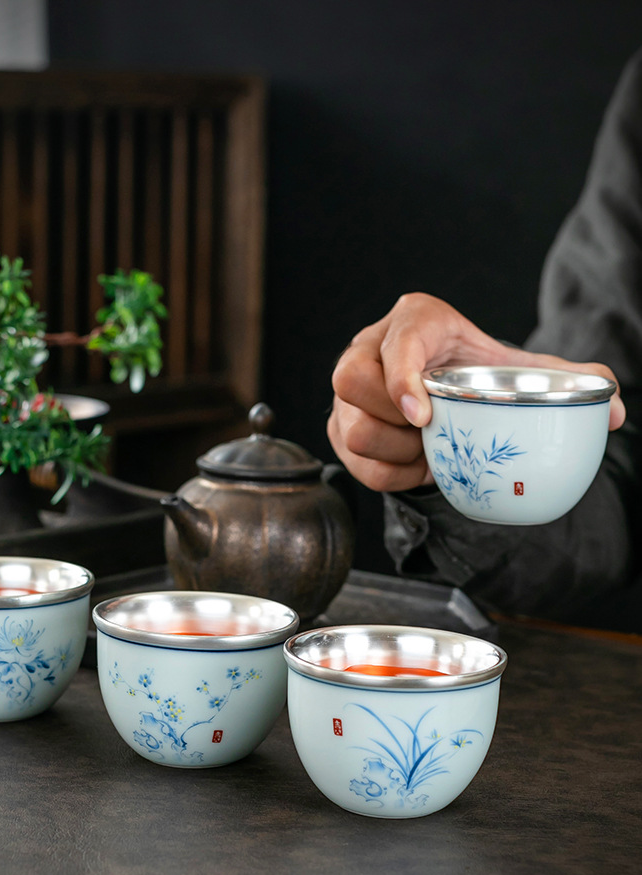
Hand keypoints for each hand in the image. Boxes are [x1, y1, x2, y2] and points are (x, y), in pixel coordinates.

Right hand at [327, 292, 625, 492]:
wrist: (449, 386)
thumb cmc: (479, 373)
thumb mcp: (524, 370)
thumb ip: (571, 380)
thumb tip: (616, 409)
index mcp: (416, 320)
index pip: (394, 341)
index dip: (401, 378)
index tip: (426, 416)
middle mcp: (370, 347)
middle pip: (352, 380)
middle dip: (391, 419)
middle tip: (429, 435)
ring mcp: (350, 390)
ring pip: (349, 426)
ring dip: (392, 451)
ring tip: (428, 452)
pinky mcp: (340, 424)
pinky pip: (351, 459)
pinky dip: (386, 473)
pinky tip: (417, 467)